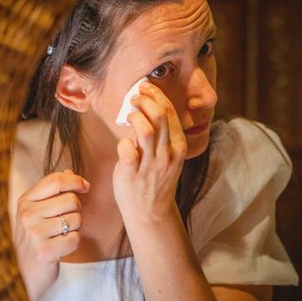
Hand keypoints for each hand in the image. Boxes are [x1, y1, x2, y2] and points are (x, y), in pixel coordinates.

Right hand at [13, 169, 89, 300]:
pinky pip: (76, 239)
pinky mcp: (44, 252)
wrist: (23, 273)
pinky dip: (74, 243)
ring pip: (76, 219)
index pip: (55, 180)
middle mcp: (27, 215)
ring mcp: (34, 233)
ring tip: (61, 235)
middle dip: (77, 209)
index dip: (75, 181)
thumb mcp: (37, 210)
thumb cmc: (35, 237)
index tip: (85, 187)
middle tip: (67, 220)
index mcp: (25, 200)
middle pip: (71, 200)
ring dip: (75, 228)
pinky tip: (61, 247)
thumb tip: (69, 172)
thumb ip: (52, 191)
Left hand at [112, 81, 187, 223]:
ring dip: (135, 115)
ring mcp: (151, 165)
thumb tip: (150, 106)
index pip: (170, 112)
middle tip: (134, 97)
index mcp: (178, 146)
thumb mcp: (168, 156)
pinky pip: (127, 150)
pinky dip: (123, 142)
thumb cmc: (156, 179)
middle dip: (145, 99)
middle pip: (159, 115)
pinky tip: (123, 143)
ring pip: (145, 129)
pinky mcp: (133, 174)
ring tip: (129, 114)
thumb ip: (163, 134)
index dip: (156, 95)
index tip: (145, 87)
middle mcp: (167, 154)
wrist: (151, 212)